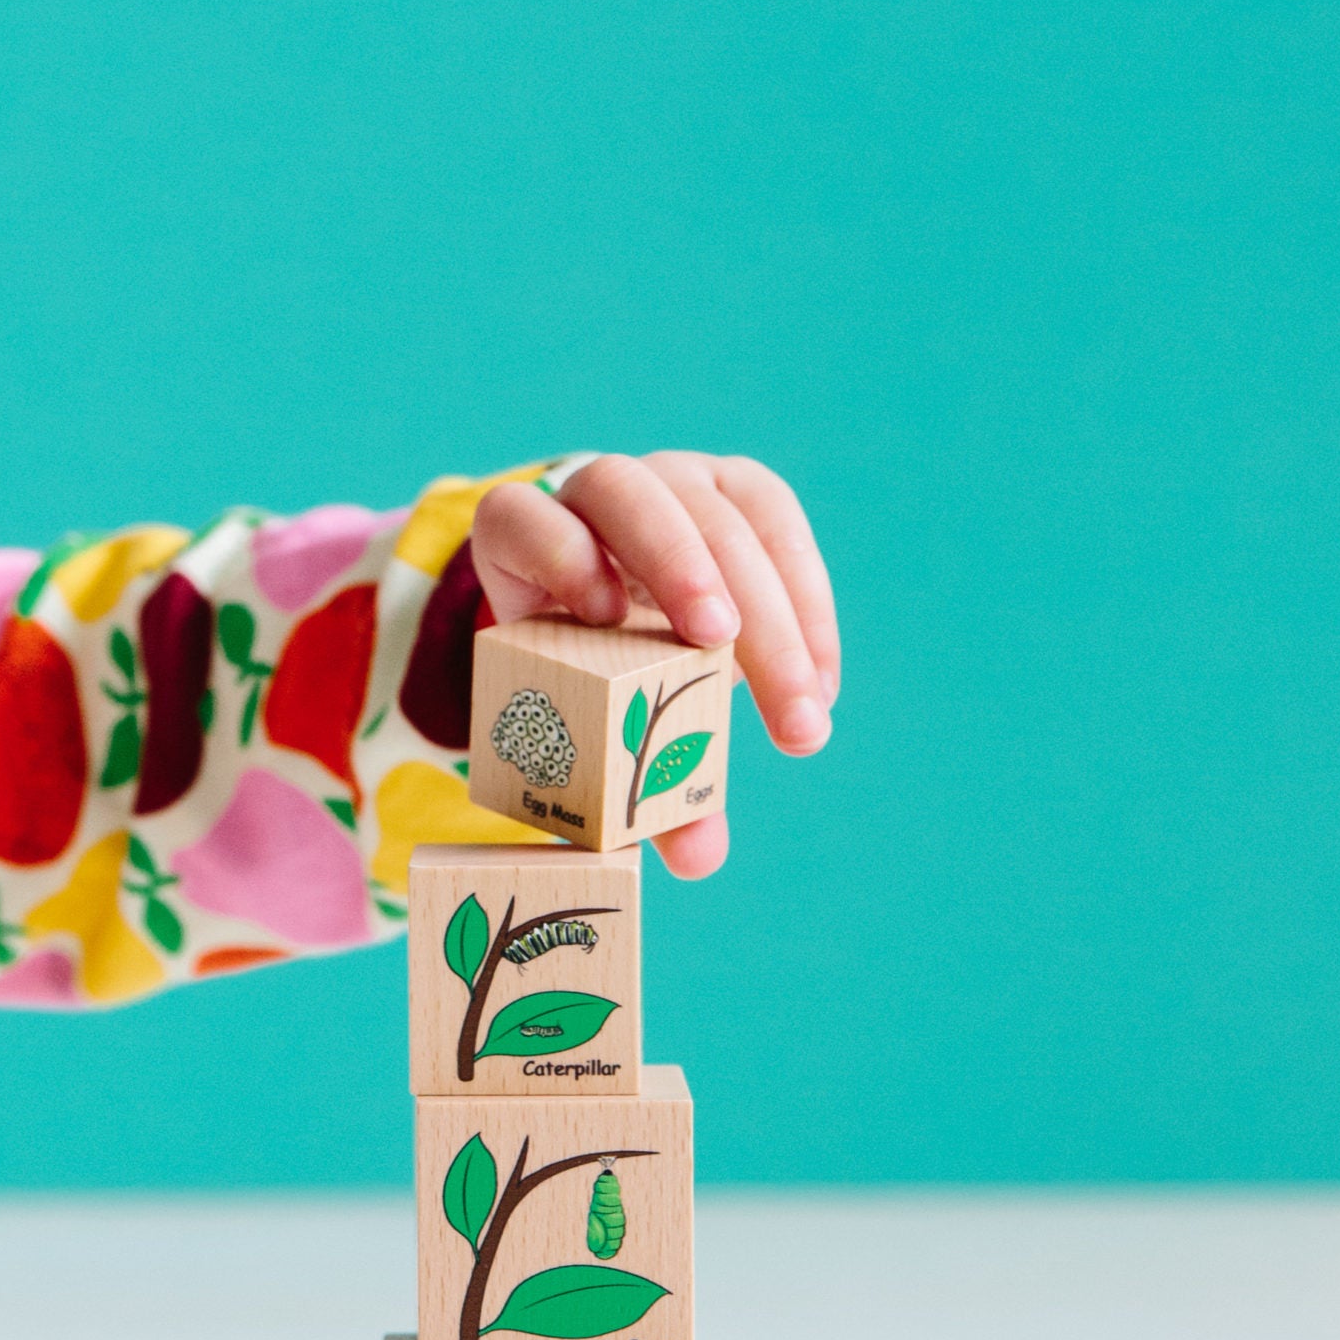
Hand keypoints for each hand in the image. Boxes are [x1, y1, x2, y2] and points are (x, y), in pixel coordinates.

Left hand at [469, 452, 839, 878]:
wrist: (628, 617)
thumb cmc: (591, 680)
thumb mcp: (592, 727)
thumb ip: (629, 785)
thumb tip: (699, 859)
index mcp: (521, 542)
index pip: (518, 521)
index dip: (555, 555)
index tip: (601, 615)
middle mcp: (593, 494)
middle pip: (629, 500)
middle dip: (677, 568)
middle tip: (717, 644)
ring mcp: (669, 480)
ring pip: (713, 510)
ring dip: (766, 605)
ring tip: (797, 699)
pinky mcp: (736, 486)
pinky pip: (779, 523)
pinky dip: (806, 603)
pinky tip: (821, 682)